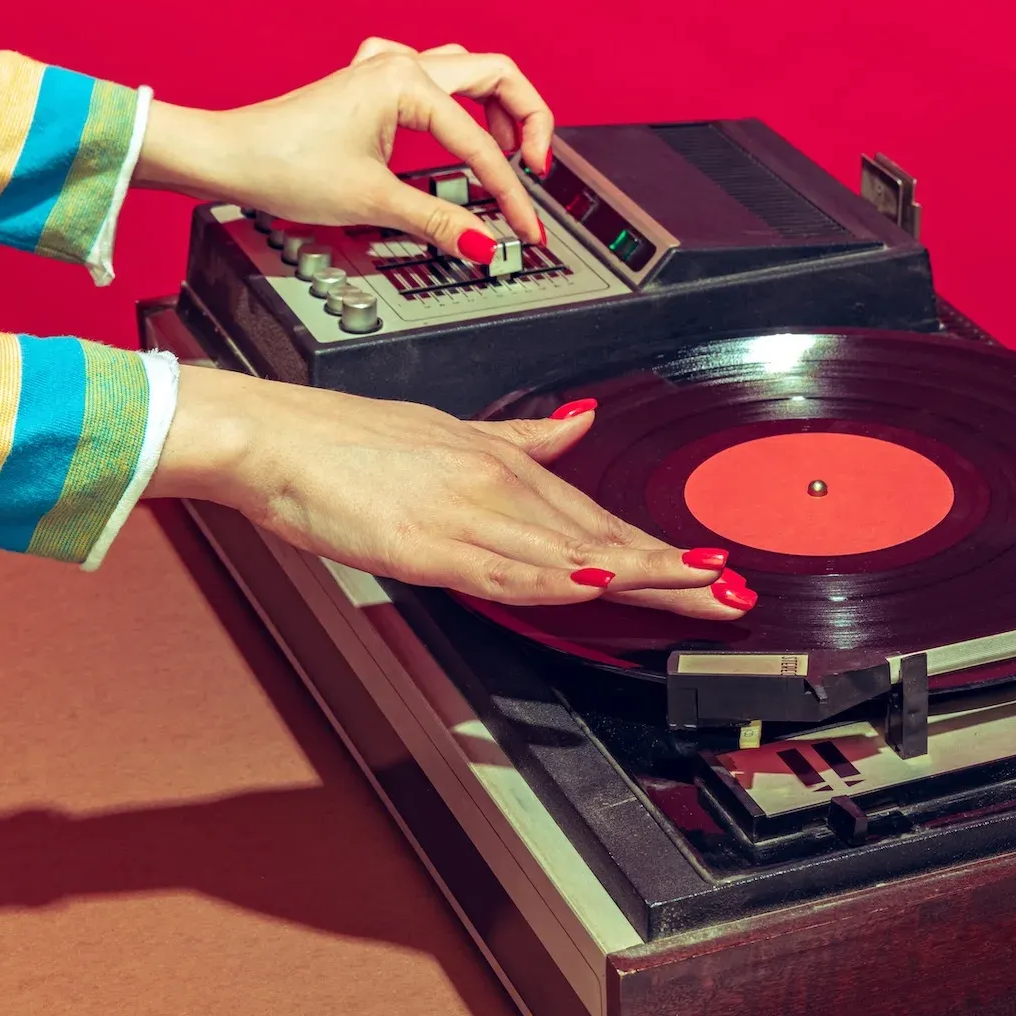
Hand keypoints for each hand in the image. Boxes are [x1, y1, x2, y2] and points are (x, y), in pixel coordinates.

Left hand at [134, 38, 552, 263]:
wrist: (229, 156)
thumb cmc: (283, 164)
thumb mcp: (373, 202)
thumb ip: (439, 222)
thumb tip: (486, 244)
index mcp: (408, 83)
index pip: (481, 146)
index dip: (511, 194)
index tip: (525, 230)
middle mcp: (401, 66)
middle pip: (496, 75)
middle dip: (529, 120)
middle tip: (538, 167)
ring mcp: (385, 72)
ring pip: (467, 70)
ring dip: (497, 106)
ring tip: (512, 149)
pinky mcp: (370, 87)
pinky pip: (432, 77)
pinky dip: (457, 102)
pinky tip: (454, 126)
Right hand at [145, 365, 756, 616]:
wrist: (281, 439)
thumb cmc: (352, 441)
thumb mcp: (453, 431)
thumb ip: (525, 437)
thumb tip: (583, 421)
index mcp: (507, 463)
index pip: (600, 516)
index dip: (660, 548)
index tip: (711, 570)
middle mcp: (499, 484)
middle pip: (602, 536)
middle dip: (674, 570)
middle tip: (734, 594)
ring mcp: (468, 514)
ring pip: (569, 551)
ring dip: (639, 575)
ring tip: (699, 594)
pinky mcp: (429, 543)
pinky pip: (505, 567)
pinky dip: (555, 578)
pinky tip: (597, 587)